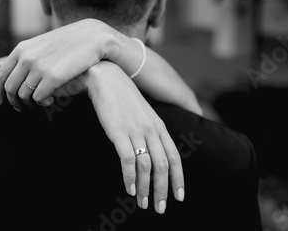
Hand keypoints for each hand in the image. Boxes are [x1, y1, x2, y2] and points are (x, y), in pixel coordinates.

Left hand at [0, 19, 116, 110]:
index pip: (1, 75)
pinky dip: (43, 103)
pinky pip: (39, 98)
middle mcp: (27, 57)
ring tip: (38, 105)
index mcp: (22, 49)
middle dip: (12, 102)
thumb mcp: (41, 45)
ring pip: (24, 96)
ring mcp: (39, 67)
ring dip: (29, 104)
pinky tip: (52, 101)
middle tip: (20, 109)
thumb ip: (20, 57)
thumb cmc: (68, 44)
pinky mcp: (53, 77)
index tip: (0, 103)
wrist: (94, 38)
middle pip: (10, 88)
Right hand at [84, 61, 184, 213]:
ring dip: (146, 188)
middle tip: (160, 208)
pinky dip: (130, 177)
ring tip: (143, 203)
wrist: (108, 79)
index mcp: (160, 127)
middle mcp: (152, 130)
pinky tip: (130, 189)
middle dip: (163, 190)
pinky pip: (128, 160)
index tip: (179, 197)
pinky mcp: (119, 132)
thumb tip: (153, 153)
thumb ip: (151, 132)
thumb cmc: (124, 98)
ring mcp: (136, 131)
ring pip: (147, 166)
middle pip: (163, 166)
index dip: (178, 179)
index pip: (174, 157)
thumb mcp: (144, 114)